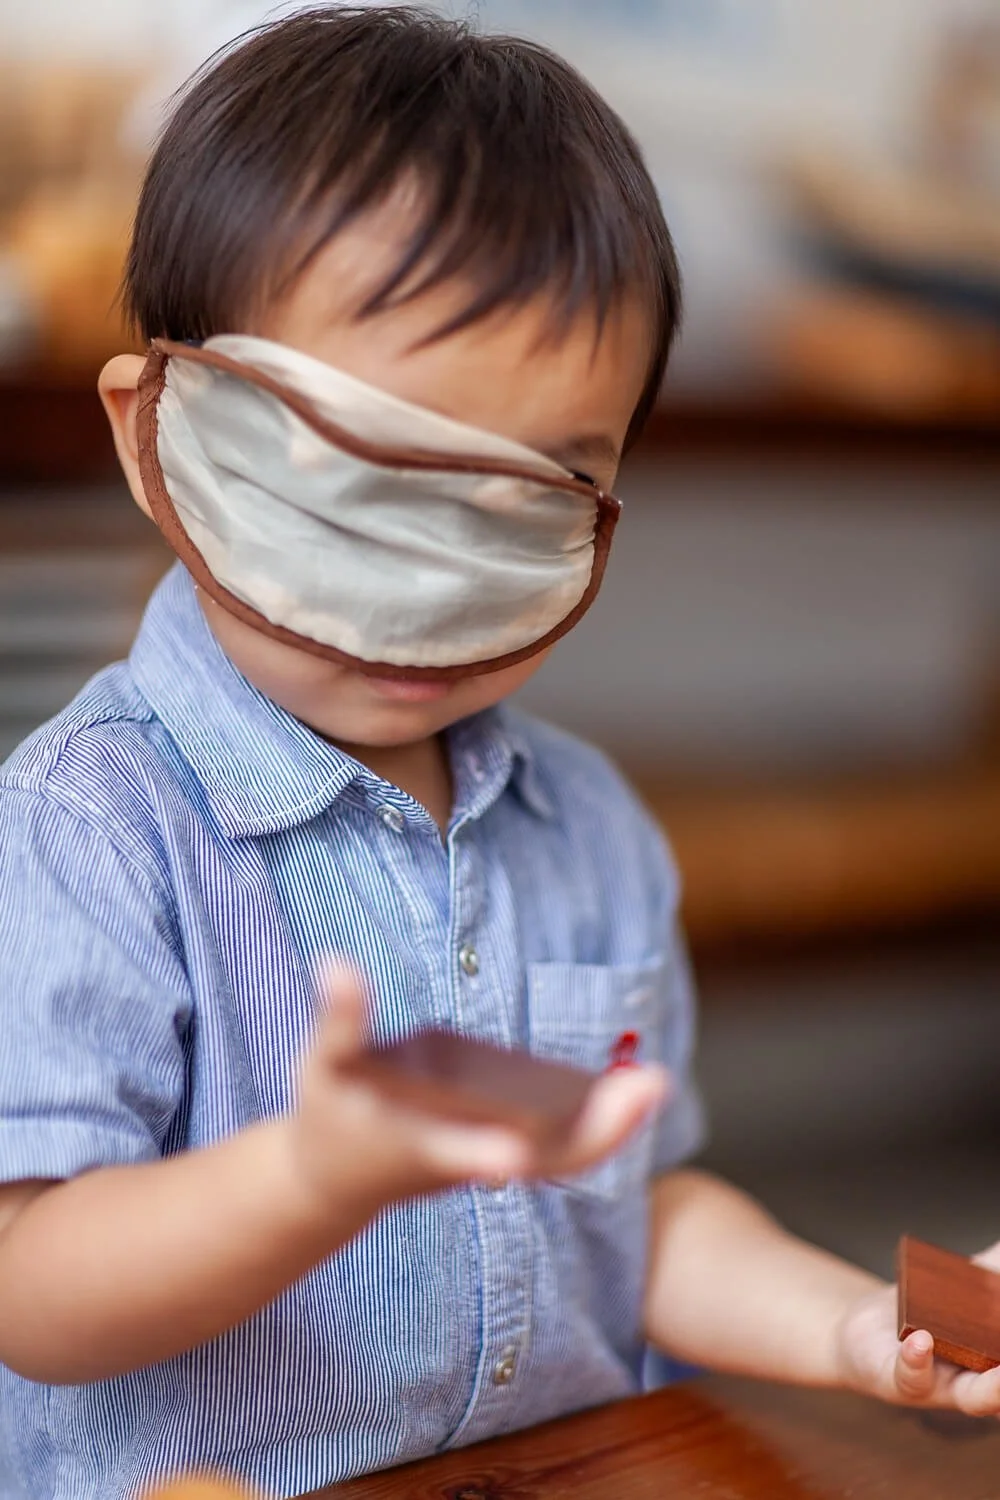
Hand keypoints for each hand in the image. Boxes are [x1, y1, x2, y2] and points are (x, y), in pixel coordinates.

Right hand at [287, 963, 669, 1216]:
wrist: (335, 1180)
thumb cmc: (330, 1114)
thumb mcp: (322, 1068)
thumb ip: (338, 1018)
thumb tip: (334, 962)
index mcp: (412, 1145)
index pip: (449, 1153)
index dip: (478, 1153)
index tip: (513, 1158)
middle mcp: (459, 1162)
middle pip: (534, 1160)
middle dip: (592, 1134)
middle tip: (648, 1092)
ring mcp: (486, 1163)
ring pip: (557, 1159)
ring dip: (608, 1129)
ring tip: (653, 1084)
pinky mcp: (502, 1156)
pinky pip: (560, 1150)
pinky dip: (598, 1128)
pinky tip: (632, 1092)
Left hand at [836, 1242, 999, 1414]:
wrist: (863, 1334)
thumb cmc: (923, 1316)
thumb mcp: (964, 1290)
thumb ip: (995, 1270)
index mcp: (997, 1366)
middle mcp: (977, 1386)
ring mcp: (940, 1387)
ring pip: (971, 1399)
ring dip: (991, 1389)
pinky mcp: (898, 1379)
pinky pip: (910, 1376)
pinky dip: (918, 1360)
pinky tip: (922, 1340)